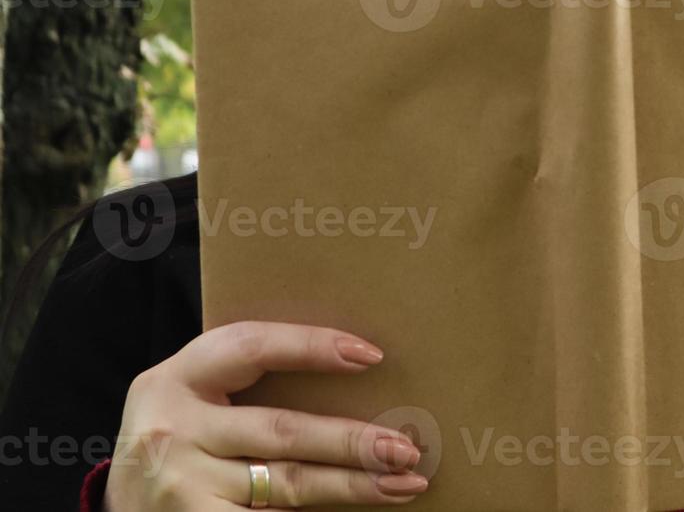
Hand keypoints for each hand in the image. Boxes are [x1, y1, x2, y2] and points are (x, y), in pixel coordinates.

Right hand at [104, 321, 426, 509]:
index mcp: (177, 378)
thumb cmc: (179, 440)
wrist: (119, 504)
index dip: (312, 346)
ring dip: (352, 486)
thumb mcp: (195, 400)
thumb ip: (246, 382)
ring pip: (286, 483)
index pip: (252, 348)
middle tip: (406, 448)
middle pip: (283, 431)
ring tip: (404, 484)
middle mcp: (172, 429)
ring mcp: (178, 482)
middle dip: (352, 441)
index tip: (371, 355)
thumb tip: (355, 372)